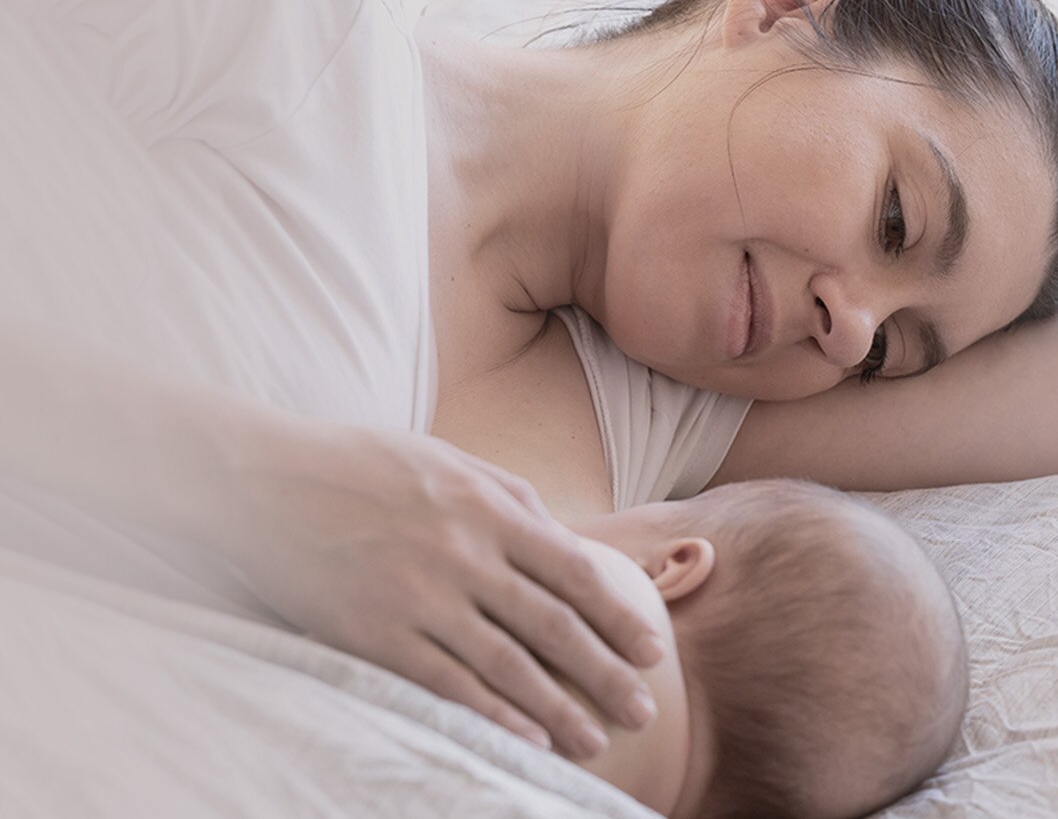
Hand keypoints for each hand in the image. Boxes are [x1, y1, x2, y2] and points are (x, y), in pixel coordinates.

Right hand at [218, 421, 663, 758]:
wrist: (264, 481)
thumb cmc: (362, 465)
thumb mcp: (449, 459)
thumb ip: (512, 496)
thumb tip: (565, 537)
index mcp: (489, 510)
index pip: (575, 572)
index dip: (619, 616)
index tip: (651, 649)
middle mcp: (466, 556)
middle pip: (554, 626)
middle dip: (606, 673)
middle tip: (641, 711)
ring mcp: (421, 598)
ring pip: (507, 665)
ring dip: (557, 709)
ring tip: (592, 741)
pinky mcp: (377, 634)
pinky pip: (446, 684)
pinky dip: (491, 715)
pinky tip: (524, 741)